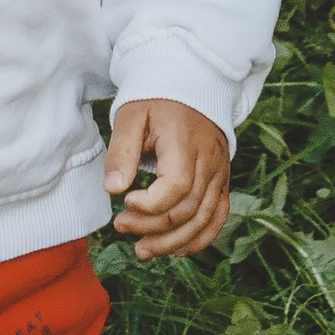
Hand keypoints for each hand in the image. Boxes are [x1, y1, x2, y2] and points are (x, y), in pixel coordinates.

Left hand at [103, 97, 231, 256]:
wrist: (191, 84)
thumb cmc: (156, 100)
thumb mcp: (131, 117)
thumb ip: (121, 153)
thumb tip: (112, 190)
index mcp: (185, 143)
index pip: (176, 187)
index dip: (149, 205)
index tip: (123, 202)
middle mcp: (209, 161)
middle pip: (187, 209)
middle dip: (152, 228)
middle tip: (120, 226)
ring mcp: (220, 173)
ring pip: (203, 219)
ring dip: (172, 242)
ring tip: (142, 250)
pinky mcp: (223, 181)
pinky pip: (218, 217)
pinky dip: (199, 239)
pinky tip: (176, 250)